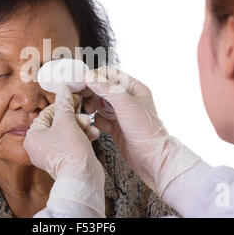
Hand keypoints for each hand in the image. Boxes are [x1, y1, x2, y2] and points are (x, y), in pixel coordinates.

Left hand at [24, 84, 105, 215]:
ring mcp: (53, 154)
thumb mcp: (67, 121)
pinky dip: (82, 137)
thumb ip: (64, 104)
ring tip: (89, 126)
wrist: (82, 179)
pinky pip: (72, 143)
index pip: (46, 113)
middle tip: (83, 115)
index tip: (73, 98)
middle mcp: (39, 147)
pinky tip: (92, 135)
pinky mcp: (65, 160)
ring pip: (67, 132)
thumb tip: (63, 88)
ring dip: (81, 126)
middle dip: (74, 118)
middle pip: (58, 123)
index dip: (62, 104)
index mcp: (33, 137)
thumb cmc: (70, 152)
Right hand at [82, 67, 199, 196]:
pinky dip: (96, 122)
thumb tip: (90, 77)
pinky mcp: (116, 127)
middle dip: (90, 93)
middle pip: (102, 89)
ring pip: (99, 104)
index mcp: (134, 89)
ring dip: (91, 107)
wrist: (153, 159)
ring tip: (87, 111)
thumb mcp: (126, 104)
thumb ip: (106, 89)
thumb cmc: (146, 131)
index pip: (110, 75)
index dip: (95, 76)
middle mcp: (127, 100)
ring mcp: (121, 114)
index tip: (81, 80)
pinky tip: (96, 125)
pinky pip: (100, 119)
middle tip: (80, 97)